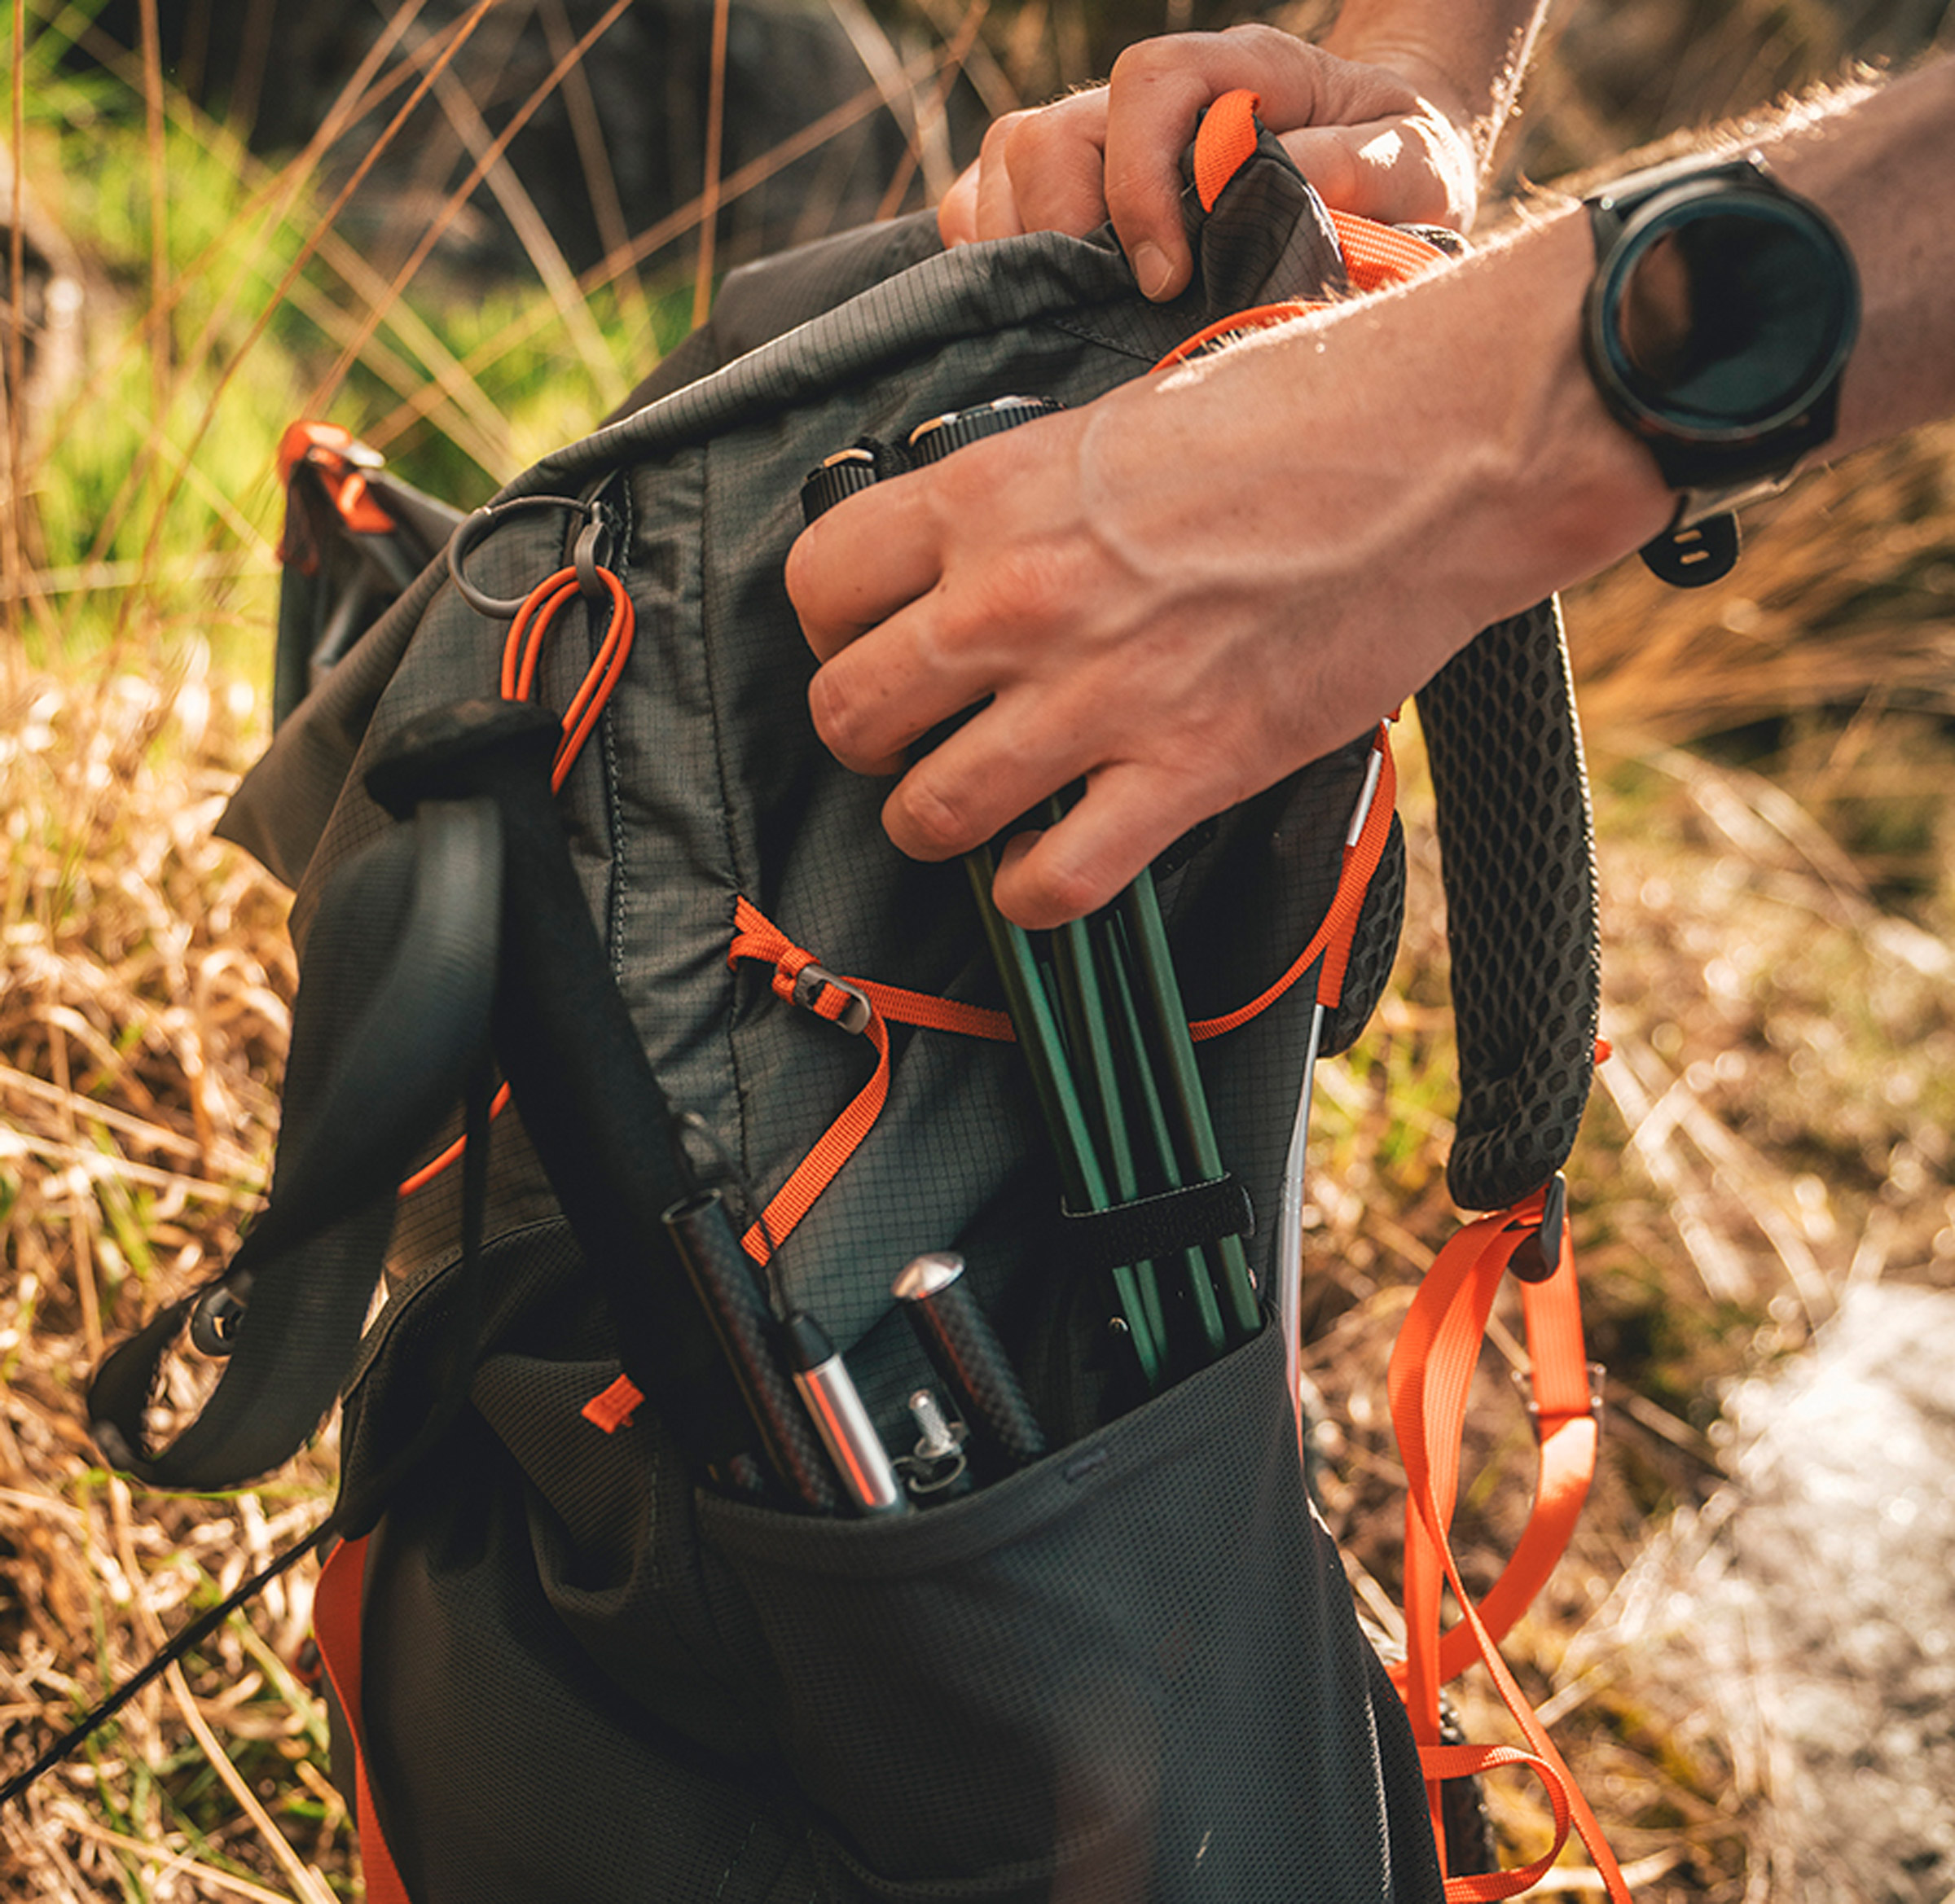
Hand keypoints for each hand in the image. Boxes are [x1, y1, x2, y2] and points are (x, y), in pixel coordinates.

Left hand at [787, 212, 1665, 927]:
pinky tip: (1049, 867)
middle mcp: (1018, 601)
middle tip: (913, 736)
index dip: (829, 629)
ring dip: (936, 825)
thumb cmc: (1287, 418)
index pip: (816, 586)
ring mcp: (1098, 694)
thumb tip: (961, 565)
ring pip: (929, 813)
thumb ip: (1017, 504)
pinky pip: (1055, 882)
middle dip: (866, 739)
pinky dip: (1034, 894)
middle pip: (848, 713)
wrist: (1434, 456)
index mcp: (988, 496)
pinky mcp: (1185, 771)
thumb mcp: (1110, 425)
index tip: (869, 643)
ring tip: (973, 808)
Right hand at [936, 26, 1481, 301]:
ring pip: (1007, 159)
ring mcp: (1104, 141)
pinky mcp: (1072, 189)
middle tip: (1112, 303)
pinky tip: (1032, 300)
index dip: (1138, 175)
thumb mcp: (1416, 165)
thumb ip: (1365, 169)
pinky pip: (984, 201)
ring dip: (1017, 242)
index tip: (1164, 275)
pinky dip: (989, 250)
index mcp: (1239, 72)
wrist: (1382, 164)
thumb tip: (1292, 187)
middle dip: (1061, 223)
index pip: (1151, 83)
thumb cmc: (1396, 166)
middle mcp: (1156, 101)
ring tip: (1068, 308)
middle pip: (1052, 127)